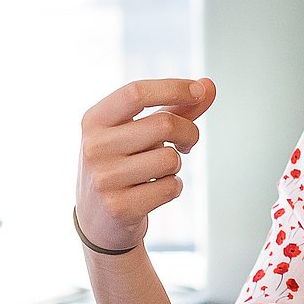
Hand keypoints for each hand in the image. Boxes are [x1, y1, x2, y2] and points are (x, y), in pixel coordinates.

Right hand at [76, 78, 215, 253]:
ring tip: (159, 170)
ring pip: (170, 159)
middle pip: (164, 124)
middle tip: (186, 142)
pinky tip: (154, 191)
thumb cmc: (124, 163)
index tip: (199, 91)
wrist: (97, 218)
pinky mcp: (119, 207)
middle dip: (188, 132)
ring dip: (176, 164)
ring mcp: (104, 178)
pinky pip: (170, 187)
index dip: (173, 88)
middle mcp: (94, 147)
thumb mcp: (139, 131)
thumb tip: (209, 85)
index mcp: (94, 120)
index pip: (136, 92)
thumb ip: (175, 108)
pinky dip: (173, 187)